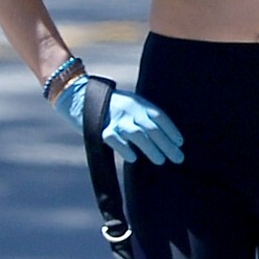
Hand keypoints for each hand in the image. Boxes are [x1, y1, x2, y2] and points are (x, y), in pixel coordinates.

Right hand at [55, 77, 184, 164]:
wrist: (78, 97)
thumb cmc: (109, 105)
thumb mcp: (130, 104)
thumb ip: (143, 116)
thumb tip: (163, 138)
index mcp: (138, 102)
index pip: (160, 116)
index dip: (171, 130)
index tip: (180, 143)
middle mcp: (129, 110)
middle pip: (152, 128)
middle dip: (167, 144)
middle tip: (178, 158)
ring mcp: (115, 119)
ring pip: (137, 135)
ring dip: (151, 149)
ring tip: (161, 161)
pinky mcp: (101, 129)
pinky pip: (115, 141)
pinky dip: (125, 149)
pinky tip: (133, 159)